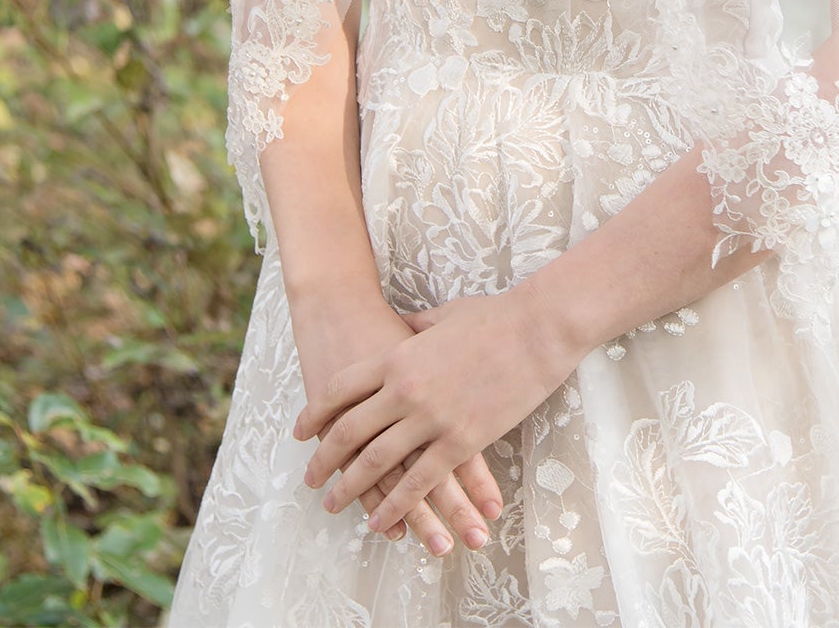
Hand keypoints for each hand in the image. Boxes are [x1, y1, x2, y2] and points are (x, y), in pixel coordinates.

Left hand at [294, 284, 581, 537]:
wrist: (537, 328)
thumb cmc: (493, 316)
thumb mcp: (442, 316)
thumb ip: (413, 327)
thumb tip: (399, 327)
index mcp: (396, 356)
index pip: (340, 390)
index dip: (314, 414)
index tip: (301, 432)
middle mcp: (404, 389)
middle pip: (349, 431)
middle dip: (324, 460)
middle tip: (310, 480)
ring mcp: (431, 417)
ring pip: (376, 463)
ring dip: (350, 488)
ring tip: (334, 505)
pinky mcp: (461, 441)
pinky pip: (418, 482)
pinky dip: (395, 506)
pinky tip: (381, 521)